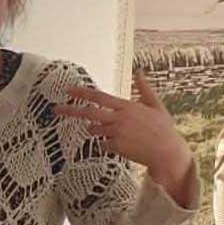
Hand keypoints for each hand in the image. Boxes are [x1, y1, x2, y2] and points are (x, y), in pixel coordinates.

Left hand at [56, 73, 197, 201]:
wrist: (167, 152)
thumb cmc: (163, 128)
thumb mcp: (156, 105)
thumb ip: (145, 89)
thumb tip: (139, 72)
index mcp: (128, 106)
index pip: (100, 97)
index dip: (83, 93)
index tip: (69, 90)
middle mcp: (119, 117)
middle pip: (89, 112)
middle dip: (70, 110)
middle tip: (56, 109)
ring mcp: (116, 132)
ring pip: (94, 130)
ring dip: (96, 130)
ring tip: (116, 133)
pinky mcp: (115, 146)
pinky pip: (102, 144)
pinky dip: (108, 144)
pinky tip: (124, 145)